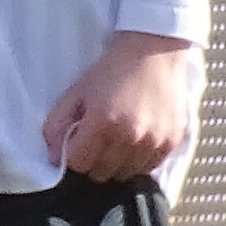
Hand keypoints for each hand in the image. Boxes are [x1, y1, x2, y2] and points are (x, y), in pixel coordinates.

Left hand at [40, 31, 205, 194]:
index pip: (79, 164)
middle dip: (94, 160)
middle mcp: (130, 136)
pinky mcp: (172, 142)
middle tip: (98, 138)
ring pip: (125, 174)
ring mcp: (154, 141)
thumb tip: (52, 158)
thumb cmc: (112, 70)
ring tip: (119, 137)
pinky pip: (148, 168)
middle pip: (101, 173)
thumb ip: (57, 125)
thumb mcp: (76, 91)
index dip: (74, 154)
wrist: (154, 51)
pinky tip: (137, 138)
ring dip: (117, 162)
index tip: (79, 141)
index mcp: (103, 123)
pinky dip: (139, 160)